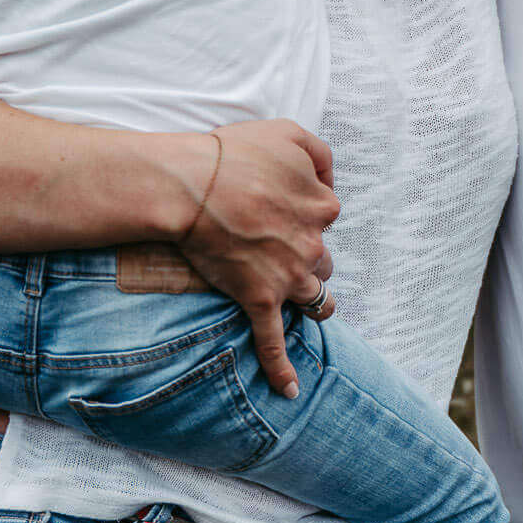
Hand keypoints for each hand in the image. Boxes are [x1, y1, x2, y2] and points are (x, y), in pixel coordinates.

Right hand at [175, 120, 339, 396]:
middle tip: (277, 249)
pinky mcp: (260, 300)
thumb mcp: (289, 132)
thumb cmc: (233, 153)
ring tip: (302, 303)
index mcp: (322, 205)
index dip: (304, 211)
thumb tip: (332, 179)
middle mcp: (312, 244)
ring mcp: (288, 276)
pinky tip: (289, 391)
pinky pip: (274, 343)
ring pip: (315, 298)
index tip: (281, 207)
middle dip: (307, 257)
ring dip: (312, 301)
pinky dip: (282, 370)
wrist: (190, 185)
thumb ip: (320, 152)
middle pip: (322, 259)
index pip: (326, 213)